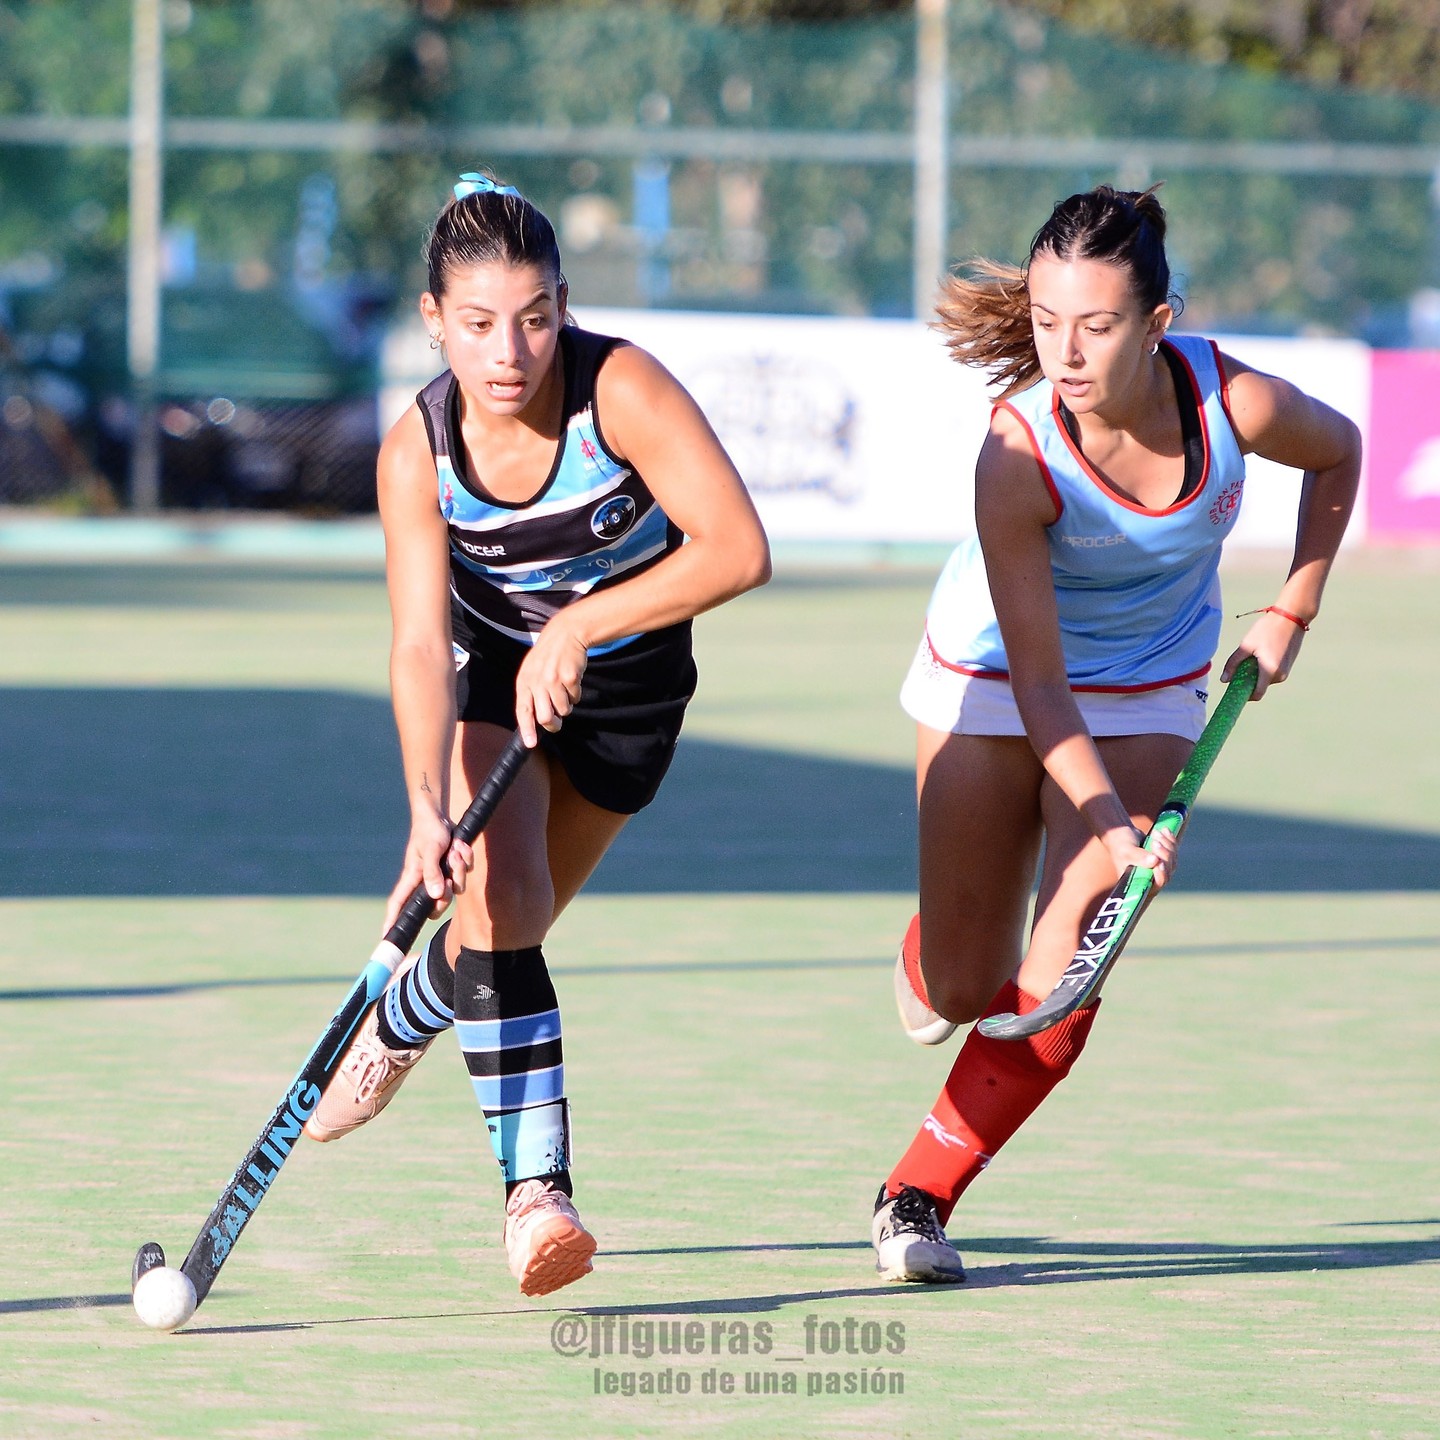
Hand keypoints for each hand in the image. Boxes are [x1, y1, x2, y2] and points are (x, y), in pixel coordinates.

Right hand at [380, 807, 474, 933]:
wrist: (440, 815)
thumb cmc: (429, 830)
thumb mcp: (431, 850)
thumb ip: (432, 872)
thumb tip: (435, 895)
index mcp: (413, 878)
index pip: (398, 904)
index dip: (392, 921)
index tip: (386, 937)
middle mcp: (425, 881)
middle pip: (437, 906)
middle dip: (448, 895)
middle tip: (449, 878)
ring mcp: (440, 876)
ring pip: (456, 889)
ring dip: (458, 869)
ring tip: (454, 851)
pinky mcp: (452, 869)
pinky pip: (464, 874)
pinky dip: (465, 860)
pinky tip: (460, 846)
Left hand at [514, 620, 588, 746]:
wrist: (565, 634)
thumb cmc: (547, 658)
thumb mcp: (531, 672)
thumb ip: (531, 694)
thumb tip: (535, 721)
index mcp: (524, 681)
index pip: (523, 710)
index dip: (527, 729)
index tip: (531, 744)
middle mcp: (537, 681)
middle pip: (545, 717)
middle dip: (553, 724)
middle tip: (557, 723)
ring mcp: (554, 679)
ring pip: (563, 709)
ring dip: (566, 706)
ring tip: (565, 692)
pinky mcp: (570, 677)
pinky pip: (576, 698)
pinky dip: (576, 694)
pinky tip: (572, 681)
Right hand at [1101, 823, 1176, 888]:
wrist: (1121, 833)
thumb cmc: (1120, 844)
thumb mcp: (1126, 850)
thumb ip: (1138, 857)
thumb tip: (1155, 861)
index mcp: (1137, 882)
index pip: (1156, 885)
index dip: (1160, 875)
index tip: (1159, 862)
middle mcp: (1149, 879)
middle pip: (1167, 873)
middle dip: (1164, 856)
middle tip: (1155, 842)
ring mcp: (1158, 870)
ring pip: (1172, 862)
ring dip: (1167, 845)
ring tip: (1156, 833)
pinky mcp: (1163, 860)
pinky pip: (1174, 853)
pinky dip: (1171, 841)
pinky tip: (1164, 830)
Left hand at [1221, 609, 1306, 699]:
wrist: (1292, 617)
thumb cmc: (1267, 629)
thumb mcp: (1246, 646)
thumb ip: (1233, 664)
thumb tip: (1224, 680)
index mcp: (1270, 671)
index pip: (1256, 694)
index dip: (1244, 695)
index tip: (1234, 690)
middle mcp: (1280, 675)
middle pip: (1259, 686)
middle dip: (1248, 680)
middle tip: (1240, 665)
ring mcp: (1286, 671)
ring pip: (1265, 679)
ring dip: (1256, 673)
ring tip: (1253, 654)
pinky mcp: (1288, 665)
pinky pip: (1272, 673)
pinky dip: (1264, 668)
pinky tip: (1262, 653)